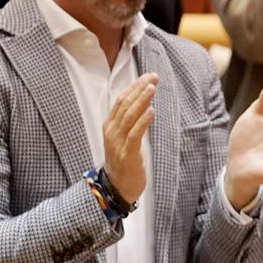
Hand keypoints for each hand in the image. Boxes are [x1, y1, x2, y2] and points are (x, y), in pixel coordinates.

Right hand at [103, 72, 156, 205]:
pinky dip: (143, 121)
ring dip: (141, 100)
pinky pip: (135, 134)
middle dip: (139, 89)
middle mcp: (111, 131)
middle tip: (153, 76)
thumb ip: (130, 122)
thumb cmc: (124, 160)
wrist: (117, 186)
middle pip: (124, 105)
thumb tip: (143, 104)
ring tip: (152, 88)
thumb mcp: (124, 137)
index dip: (133, 87)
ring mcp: (118, 142)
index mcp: (110, 125)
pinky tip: (152, 111)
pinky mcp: (127, 153)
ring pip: (129, 116)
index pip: (120, 100)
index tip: (148, 76)